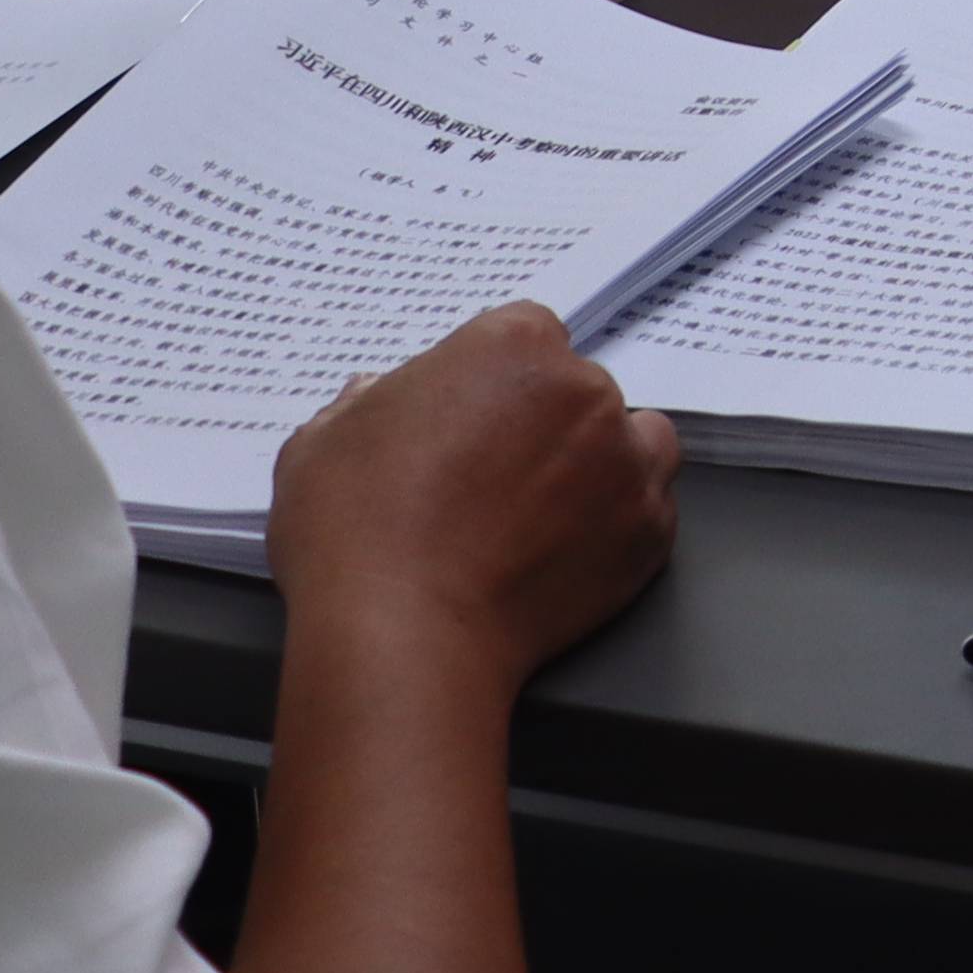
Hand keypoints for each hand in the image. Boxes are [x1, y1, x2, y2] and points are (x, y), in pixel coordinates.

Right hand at [267, 302, 678, 695]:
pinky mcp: (648, 531)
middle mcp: (583, 389)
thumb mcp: (322, 445)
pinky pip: (649, 508)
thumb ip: (362, 405)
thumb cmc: (357, 537)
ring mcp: (624, 460)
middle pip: (577, 387)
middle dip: (541, 423)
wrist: (403, 637)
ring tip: (542, 511)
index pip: (523, 335)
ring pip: (631, 440)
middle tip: (492, 479)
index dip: (494, 380)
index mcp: (511, 345)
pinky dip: (617, 524)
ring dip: (599, 462)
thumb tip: (374, 396)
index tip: (472, 418)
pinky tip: (563, 552)